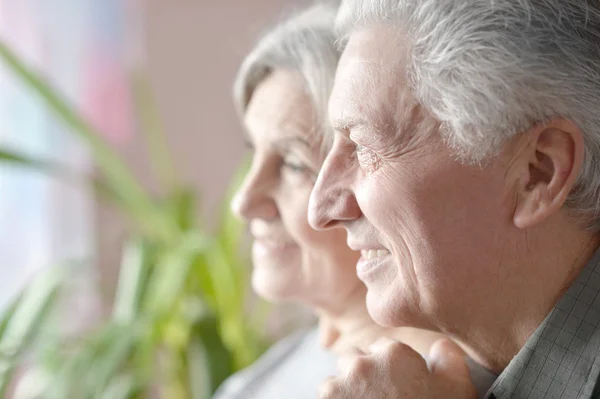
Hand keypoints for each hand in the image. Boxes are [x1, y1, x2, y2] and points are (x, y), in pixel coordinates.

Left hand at [318, 338, 476, 398]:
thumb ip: (449, 359)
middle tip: (378, 398)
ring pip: (336, 378)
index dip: (389, 366)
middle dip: (362, 374)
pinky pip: (325, 395)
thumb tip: (442, 344)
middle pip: (354, 358)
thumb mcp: (457, 390)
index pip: (382, 346)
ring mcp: (341, 383)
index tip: (395, 383)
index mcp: (396, 354)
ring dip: (345, 391)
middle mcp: (364, 362)